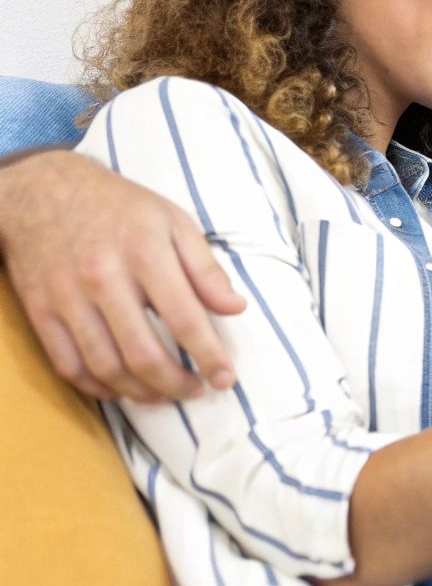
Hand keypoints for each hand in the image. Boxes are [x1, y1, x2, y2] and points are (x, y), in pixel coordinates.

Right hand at [0, 150, 245, 400]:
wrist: (43, 191)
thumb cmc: (119, 207)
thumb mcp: (173, 221)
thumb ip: (205, 267)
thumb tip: (236, 308)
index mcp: (144, 252)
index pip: (184, 318)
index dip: (209, 355)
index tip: (226, 377)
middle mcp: (102, 278)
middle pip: (143, 353)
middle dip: (176, 383)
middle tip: (197, 391)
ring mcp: (66, 298)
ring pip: (105, 367)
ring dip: (140, 392)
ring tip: (165, 394)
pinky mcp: (40, 312)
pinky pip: (68, 365)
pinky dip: (97, 387)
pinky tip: (122, 389)